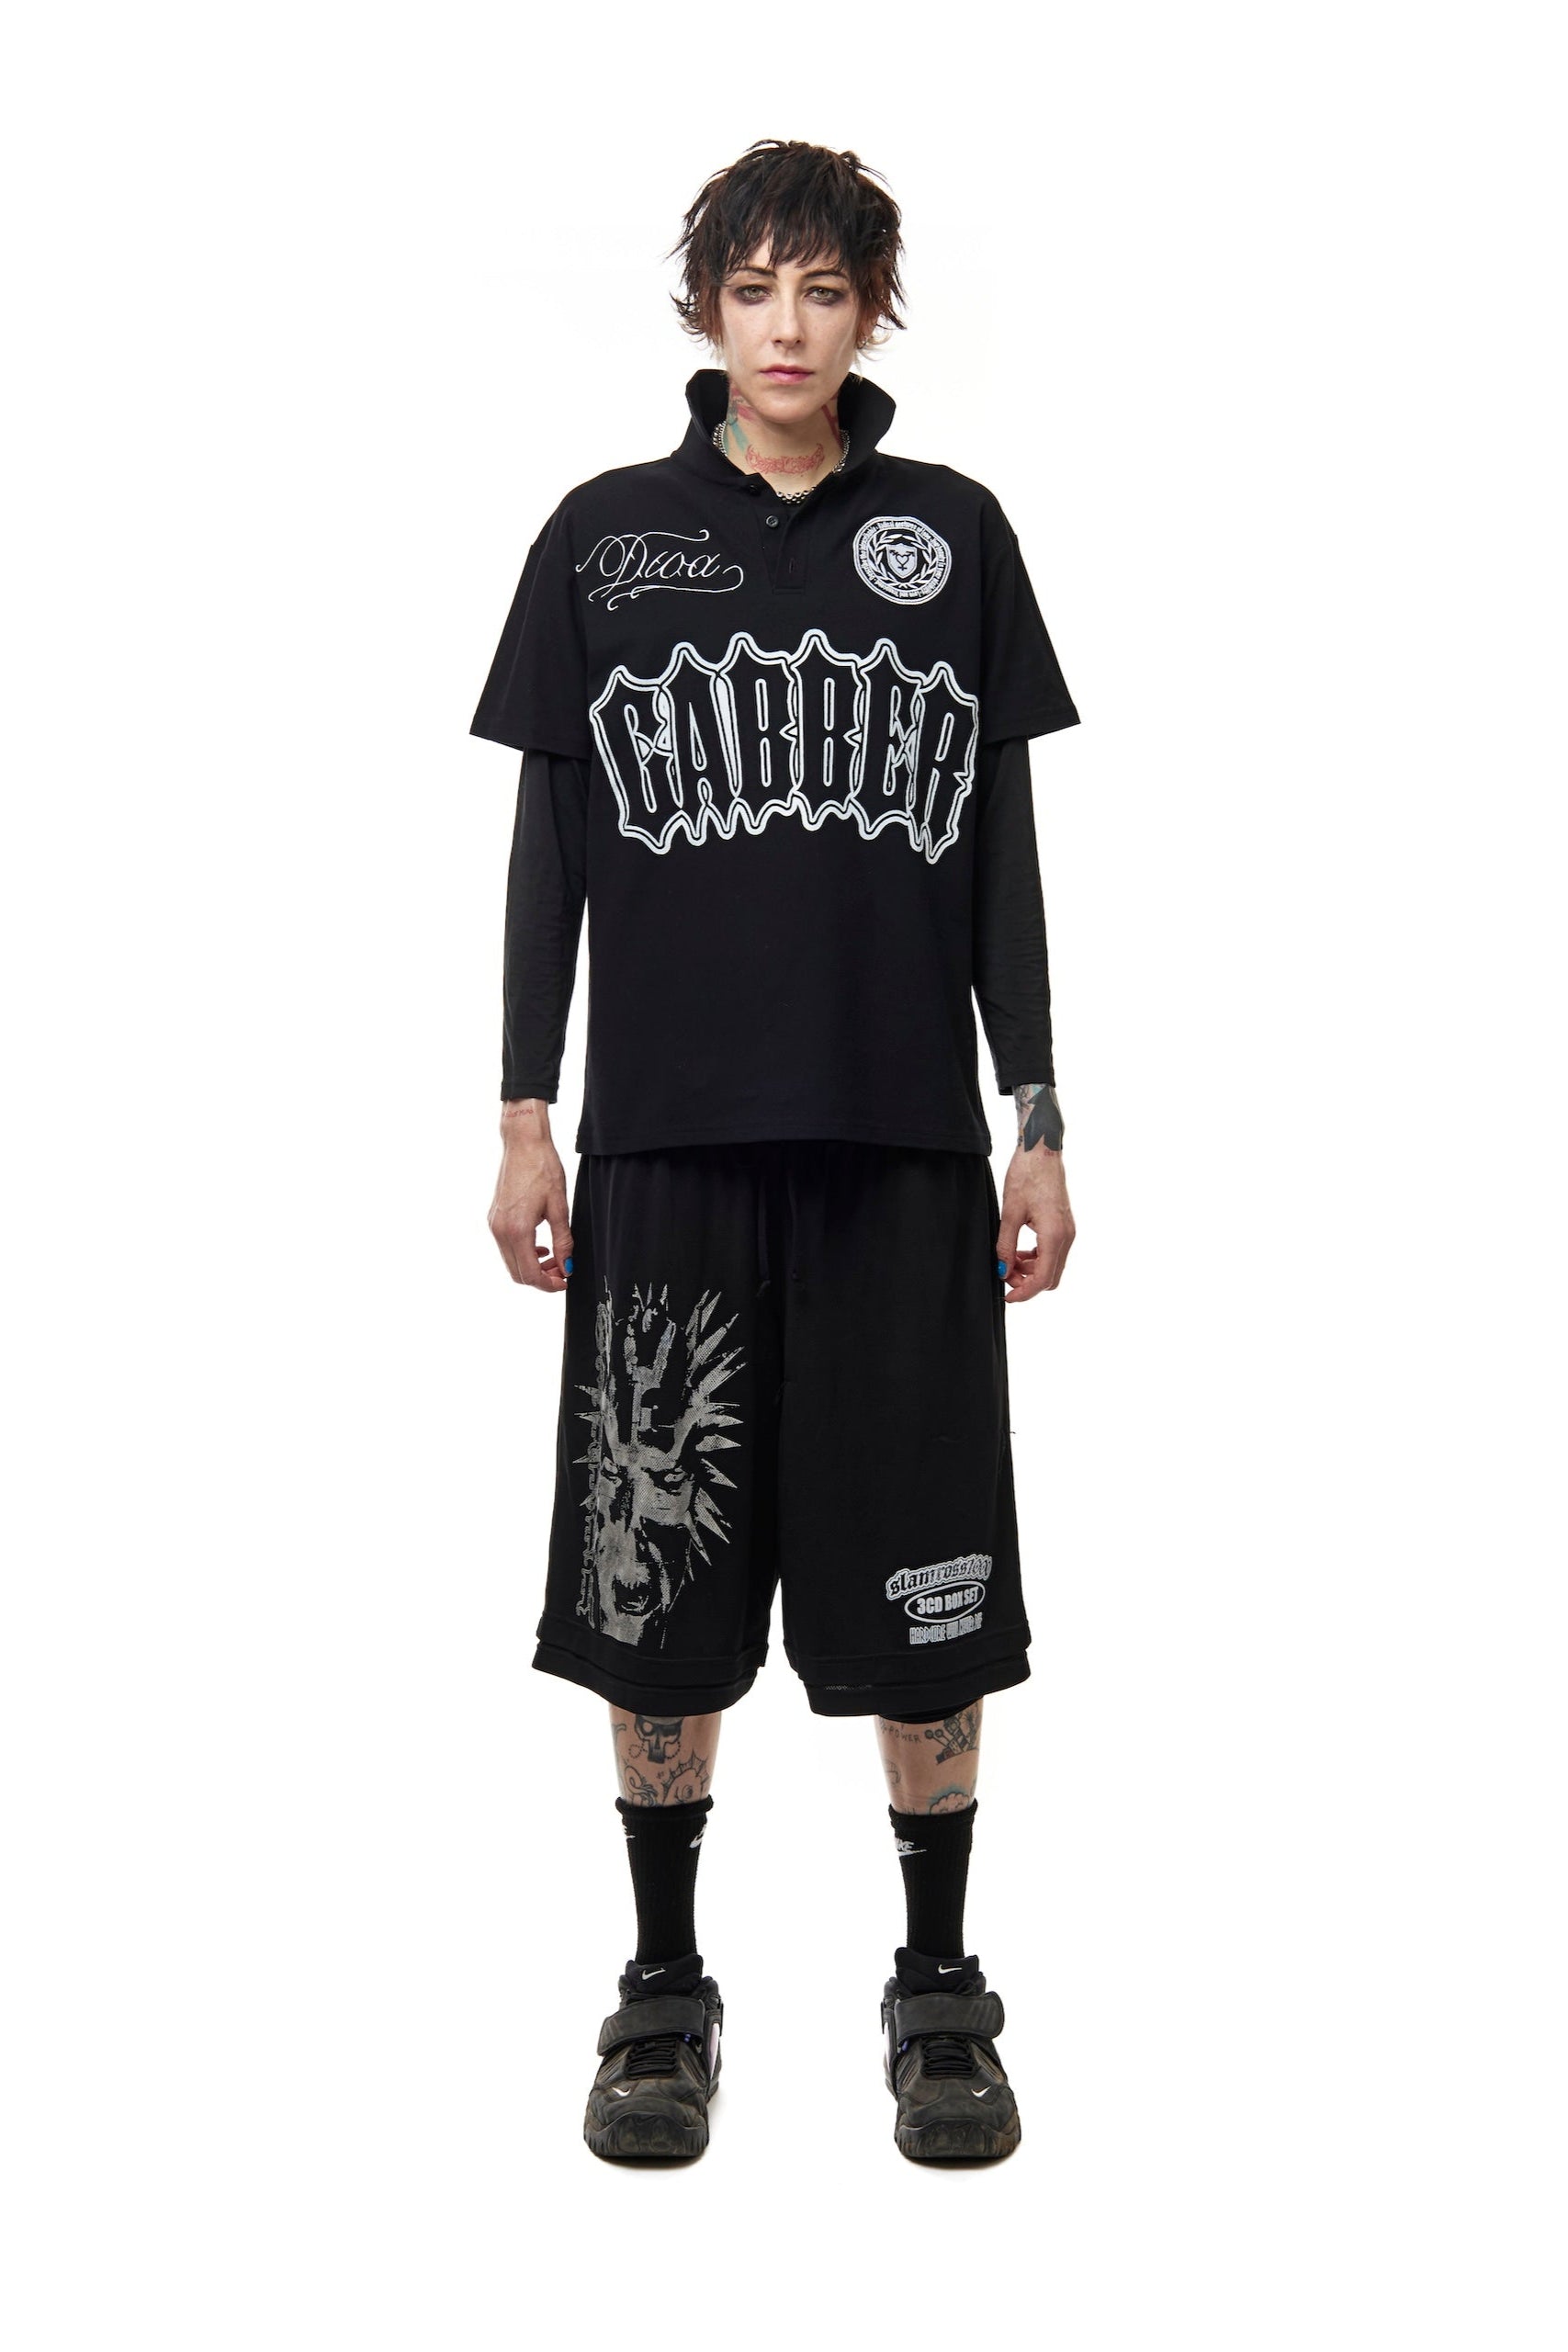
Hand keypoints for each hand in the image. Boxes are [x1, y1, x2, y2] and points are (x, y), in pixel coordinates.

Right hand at [488, 1102, 573, 1291]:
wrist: (523, 1143)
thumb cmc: (543, 1168)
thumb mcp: (559, 1207)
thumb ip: (563, 1240)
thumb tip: (567, 1266)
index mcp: (517, 1230)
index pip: (530, 1273)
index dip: (549, 1284)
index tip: (565, 1282)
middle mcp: (500, 1231)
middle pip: (517, 1273)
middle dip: (541, 1278)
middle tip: (563, 1271)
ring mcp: (494, 1225)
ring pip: (511, 1262)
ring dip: (532, 1267)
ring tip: (555, 1258)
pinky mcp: (493, 1218)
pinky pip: (506, 1248)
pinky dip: (523, 1254)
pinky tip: (541, 1246)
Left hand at [995, 1143, 1073, 1303]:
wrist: (1042, 1152)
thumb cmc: (1026, 1176)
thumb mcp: (1010, 1213)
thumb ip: (1005, 1246)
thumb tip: (1002, 1271)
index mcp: (1054, 1235)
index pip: (1042, 1279)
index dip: (1025, 1293)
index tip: (1007, 1297)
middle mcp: (1066, 1237)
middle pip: (1050, 1277)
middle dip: (1027, 1283)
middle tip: (1003, 1273)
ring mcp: (1068, 1231)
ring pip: (1052, 1267)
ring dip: (1031, 1271)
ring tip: (1008, 1260)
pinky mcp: (1065, 1226)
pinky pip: (1053, 1253)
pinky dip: (1037, 1259)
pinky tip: (1019, 1250)